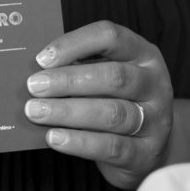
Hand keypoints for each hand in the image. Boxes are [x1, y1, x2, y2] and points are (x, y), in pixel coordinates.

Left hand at [24, 20, 173, 188]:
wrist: (149, 148)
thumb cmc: (117, 102)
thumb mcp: (106, 77)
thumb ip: (79, 69)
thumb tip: (36, 71)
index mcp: (143, 54)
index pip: (111, 37)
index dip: (75, 44)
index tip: (42, 58)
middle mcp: (155, 84)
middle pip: (114, 77)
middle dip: (69, 81)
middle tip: (34, 87)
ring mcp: (155, 120)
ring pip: (113, 114)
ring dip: (69, 112)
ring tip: (36, 112)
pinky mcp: (146, 153)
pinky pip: (112, 147)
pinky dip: (80, 142)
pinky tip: (54, 138)